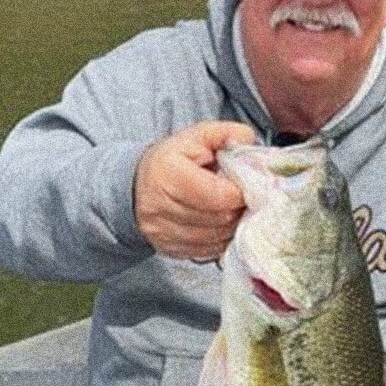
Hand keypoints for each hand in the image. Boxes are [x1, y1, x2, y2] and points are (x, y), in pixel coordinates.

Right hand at [134, 121, 255, 259]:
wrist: (137, 184)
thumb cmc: (171, 159)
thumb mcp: (196, 136)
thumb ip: (225, 134)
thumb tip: (248, 139)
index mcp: (168, 173)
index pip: (218, 195)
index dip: (241, 192)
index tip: (248, 186)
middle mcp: (159, 206)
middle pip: (219, 219)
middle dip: (239, 209)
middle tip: (245, 198)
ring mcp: (161, 232)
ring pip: (215, 239)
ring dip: (232, 226)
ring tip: (233, 209)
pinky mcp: (167, 248)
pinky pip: (206, 252)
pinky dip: (220, 239)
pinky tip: (221, 223)